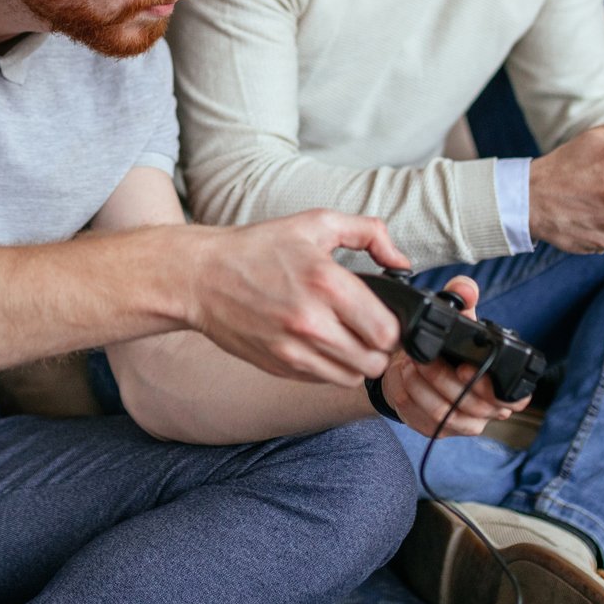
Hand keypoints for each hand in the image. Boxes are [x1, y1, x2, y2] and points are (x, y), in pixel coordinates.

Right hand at [188, 210, 411, 386]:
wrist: (201, 277)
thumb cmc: (257, 248)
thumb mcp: (316, 223)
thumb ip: (369, 232)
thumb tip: (401, 261)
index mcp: (327, 283)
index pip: (387, 332)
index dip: (393, 326)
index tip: (384, 316)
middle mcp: (312, 322)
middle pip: (375, 361)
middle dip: (378, 346)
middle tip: (367, 328)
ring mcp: (294, 350)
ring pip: (352, 377)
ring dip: (356, 361)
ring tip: (345, 336)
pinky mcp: (280, 367)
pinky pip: (324, 380)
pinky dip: (329, 367)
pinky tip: (319, 342)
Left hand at [376, 276, 523, 438]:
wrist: (413, 367)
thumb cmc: (445, 346)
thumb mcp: (456, 319)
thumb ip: (463, 299)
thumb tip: (466, 288)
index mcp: (503, 384)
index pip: (515, 399)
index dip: (491, 388)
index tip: (464, 369)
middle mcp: (488, 409)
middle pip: (473, 405)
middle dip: (443, 378)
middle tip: (424, 358)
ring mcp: (462, 423)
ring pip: (445, 413)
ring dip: (422, 385)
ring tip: (409, 363)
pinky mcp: (436, 430)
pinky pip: (421, 419)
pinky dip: (407, 396)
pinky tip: (401, 378)